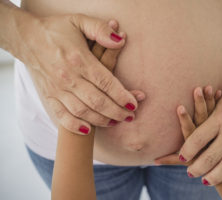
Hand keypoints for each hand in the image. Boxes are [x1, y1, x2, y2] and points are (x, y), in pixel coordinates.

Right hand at [17, 13, 143, 134]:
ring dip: (101, 120)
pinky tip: (88, 130)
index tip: (134, 104)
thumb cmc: (57, 30)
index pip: (106, 82)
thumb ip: (100, 30)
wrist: (27, 38)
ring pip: (82, 111)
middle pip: (97, 101)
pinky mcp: (48, 95)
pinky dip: (74, 125)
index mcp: (79, 60)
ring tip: (116, 121)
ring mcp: (57, 88)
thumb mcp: (79, 21)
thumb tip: (121, 40)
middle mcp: (68, 77)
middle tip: (130, 116)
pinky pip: (60, 115)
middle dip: (117, 111)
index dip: (122, 95)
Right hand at [154, 85, 221, 163]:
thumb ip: (171, 159)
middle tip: (198, 89)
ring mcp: (216, 131)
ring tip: (208, 87)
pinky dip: (220, 102)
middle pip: (203, 119)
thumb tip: (155, 160)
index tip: (180, 107)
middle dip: (199, 103)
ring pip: (213, 114)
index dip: (184, 119)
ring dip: (210, 100)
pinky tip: (220, 91)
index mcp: (195, 144)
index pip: (189, 130)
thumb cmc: (200, 164)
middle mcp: (207, 137)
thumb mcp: (185, 162)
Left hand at [159, 73, 221, 190]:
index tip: (181, 157)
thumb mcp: (220, 103)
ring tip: (205, 181)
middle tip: (190, 173)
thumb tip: (193, 128)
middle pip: (210, 156)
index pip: (198, 138)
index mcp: (219, 118)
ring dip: (214, 176)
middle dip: (198, 168)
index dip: (187, 150)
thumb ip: (209, 116)